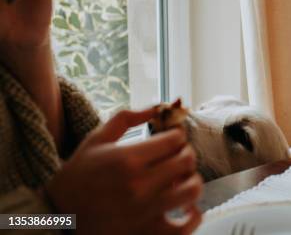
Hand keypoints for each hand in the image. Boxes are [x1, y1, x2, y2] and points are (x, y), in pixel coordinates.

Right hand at [46, 108, 203, 234]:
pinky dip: (193, 216)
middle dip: (186, 153)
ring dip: (192, 180)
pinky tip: (186, 207)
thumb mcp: (97, 139)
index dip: (177, 135)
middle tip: (177, 156)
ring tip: (182, 179)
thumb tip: (158, 105)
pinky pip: (186, 226)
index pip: (175, 139)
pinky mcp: (147, 232)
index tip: (171, 139)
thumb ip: (128, 117)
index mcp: (127, 158)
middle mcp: (138, 185)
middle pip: (186, 161)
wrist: (59, 217)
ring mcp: (145, 211)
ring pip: (192, 189)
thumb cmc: (79, 174)